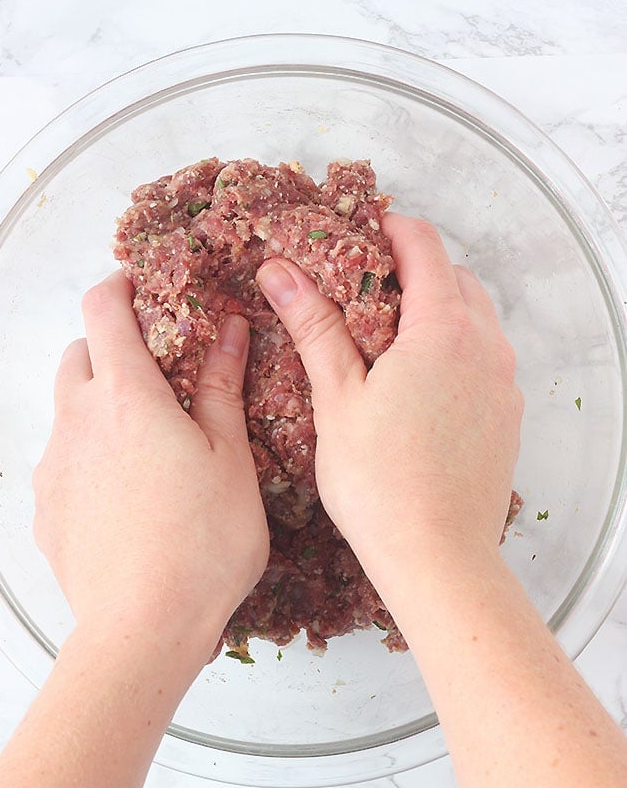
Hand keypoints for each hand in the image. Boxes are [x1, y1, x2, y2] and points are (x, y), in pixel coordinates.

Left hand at [33, 271, 268, 637]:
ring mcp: (53, 468)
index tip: (140, 287)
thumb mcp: (229, 458)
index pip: (103, 309)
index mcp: (127, 396)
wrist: (143, 629)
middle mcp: (77, 421)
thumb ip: (221, 387)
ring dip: (99, 406)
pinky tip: (126, 498)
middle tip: (157, 375)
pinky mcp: (45, 511)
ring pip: (68, 411)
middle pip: (77, 355)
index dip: (119, 286)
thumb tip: (227, 329)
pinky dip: (88, 457)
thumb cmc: (202, 541)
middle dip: (109, 348)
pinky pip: (62, 463)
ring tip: (147, 446)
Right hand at [256, 213, 522, 578]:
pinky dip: (454, 350)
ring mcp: (503, 383)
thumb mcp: (337, 397)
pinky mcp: (506, 416)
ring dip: (435, 310)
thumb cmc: (379, 482)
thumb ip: (315, 327)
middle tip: (360, 292)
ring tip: (385, 341)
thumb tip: (281, 271)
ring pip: (474, 318)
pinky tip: (415, 385)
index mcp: (443, 329)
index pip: (424, 245)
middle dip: (410, 270)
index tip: (355, 237)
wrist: (438, 557)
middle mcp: (486, 346)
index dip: (388, 229)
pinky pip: (484, 358)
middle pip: (454, 277)